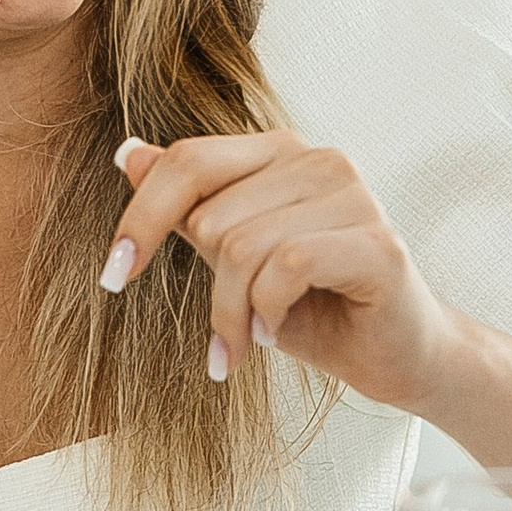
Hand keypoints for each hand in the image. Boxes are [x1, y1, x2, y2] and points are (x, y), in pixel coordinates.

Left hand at [99, 131, 460, 414]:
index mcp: (281, 153)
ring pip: (242, 247)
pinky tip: (281, 332)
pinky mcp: (377, 242)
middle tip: (232, 331)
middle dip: (209, 290)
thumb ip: (191, 207)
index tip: (113, 275)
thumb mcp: (237, 261)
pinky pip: (286, 267)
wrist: (398, 358)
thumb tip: (129, 152)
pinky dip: (270, 312)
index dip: (139, 218)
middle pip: (211, 216)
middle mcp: (319, 159)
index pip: (188, 161)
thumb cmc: (317, 308)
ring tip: (258, 336)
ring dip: (237, 312)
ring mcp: (354, 195)